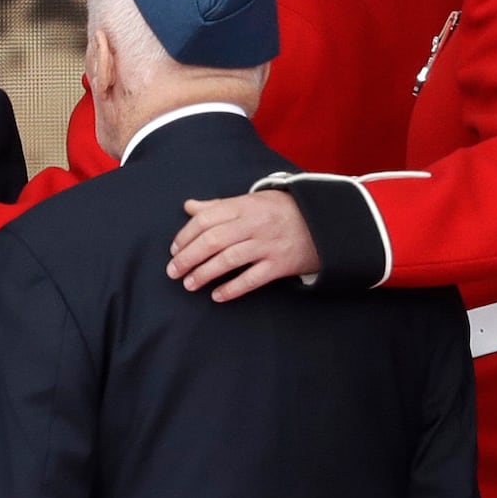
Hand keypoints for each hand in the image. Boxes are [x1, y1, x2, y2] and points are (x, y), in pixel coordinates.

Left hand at [168, 190, 316, 300]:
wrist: (323, 221)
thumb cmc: (281, 211)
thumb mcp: (252, 201)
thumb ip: (220, 206)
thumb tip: (189, 207)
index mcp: (245, 206)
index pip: (206, 219)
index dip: (185, 236)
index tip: (174, 250)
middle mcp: (254, 224)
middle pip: (213, 240)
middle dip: (188, 257)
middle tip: (173, 272)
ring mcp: (268, 245)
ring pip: (228, 260)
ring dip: (204, 273)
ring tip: (189, 284)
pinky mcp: (280, 264)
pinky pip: (252, 279)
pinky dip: (232, 289)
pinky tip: (217, 296)